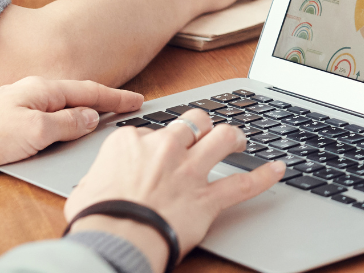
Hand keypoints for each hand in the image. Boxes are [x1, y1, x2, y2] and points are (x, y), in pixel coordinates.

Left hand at [0, 76, 142, 176]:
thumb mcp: (35, 131)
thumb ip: (67, 124)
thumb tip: (90, 117)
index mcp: (42, 89)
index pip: (90, 91)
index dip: (116, 98)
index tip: (138, 101)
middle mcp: (30, 93)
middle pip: (76, 96)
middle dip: (103, 102)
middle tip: (126, 108)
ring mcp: (16, 107)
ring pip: (60, 109)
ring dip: (81, 114)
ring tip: (101, 121)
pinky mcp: (4, 123)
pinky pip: (44, 121)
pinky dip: (61, 125)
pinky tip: (61, 134)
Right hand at [65, 110, 283, 270]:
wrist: (114, 240)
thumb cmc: (96, 218)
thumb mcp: (85, 188)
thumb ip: (99, 177)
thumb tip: (99, 183)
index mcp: (132, 142)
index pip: (153, 130)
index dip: (158, 141)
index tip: (159, 152)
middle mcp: (165, 148)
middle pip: (193, 122)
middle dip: (202, 125)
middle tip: (206, 133)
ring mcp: (189, 171)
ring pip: (222, 138)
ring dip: (234, 137)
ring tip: (239, 140)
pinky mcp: (207, 198)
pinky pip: (243, 184)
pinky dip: (264, 176)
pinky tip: (278, 169)